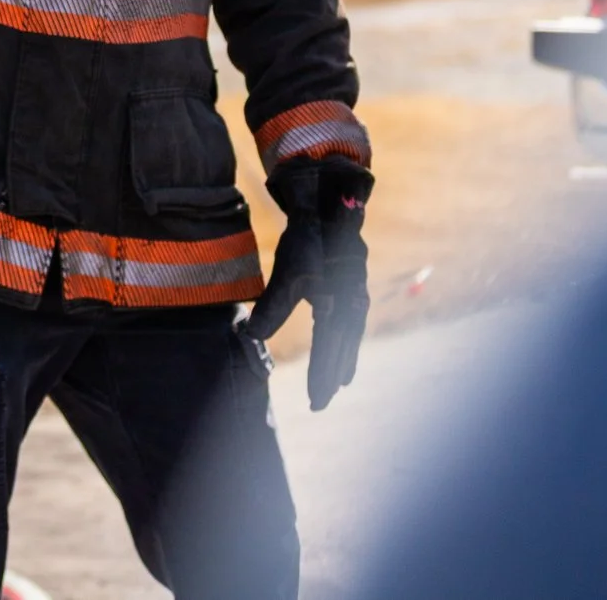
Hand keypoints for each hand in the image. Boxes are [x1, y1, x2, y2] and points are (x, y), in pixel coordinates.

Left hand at [240, 156, 372, 410]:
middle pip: (342, 347)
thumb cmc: (307, 238)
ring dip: (342, 360)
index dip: (321, 375)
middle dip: (330, 375)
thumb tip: (252, 336)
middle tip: (320, 404)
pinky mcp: (350, 285)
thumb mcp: (288, 272)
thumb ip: (273, 307)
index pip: (328, 348)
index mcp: (340, 302)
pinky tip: (342, 347)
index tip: (314, 401)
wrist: (328, 202)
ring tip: (337, 384)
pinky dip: (347, 340)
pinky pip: (351, 321)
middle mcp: (353, 301)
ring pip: (349, 336)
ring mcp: (355, 293)